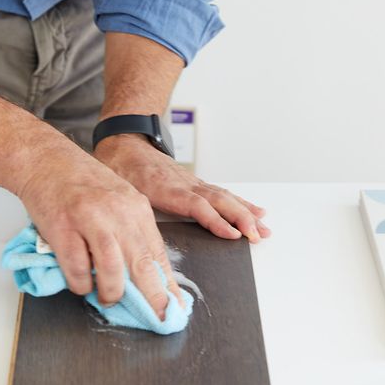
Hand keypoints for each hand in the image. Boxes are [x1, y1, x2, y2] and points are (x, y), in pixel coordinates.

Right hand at [14, 143, 182, 319]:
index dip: (168, 285)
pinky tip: (81, 286)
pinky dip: (80, 282)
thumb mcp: (118, 200)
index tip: (175, 307)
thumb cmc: (82, 182)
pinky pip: (77, 266)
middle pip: (142, 264)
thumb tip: (145, 272)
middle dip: (153, 298)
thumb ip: (131, 231)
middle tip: (157, 319)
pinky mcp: (63, 227)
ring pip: (112, 268)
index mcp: (136, 208)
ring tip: (109, 300)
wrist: (47, 160)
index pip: (158, 254)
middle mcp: (118, 214)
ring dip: (112, 292)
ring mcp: (90, 219)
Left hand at [94, 134, 271, 242]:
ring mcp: (193, 183)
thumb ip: (130, 212)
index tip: (233, 235)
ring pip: (224, 197)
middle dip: (241, 218)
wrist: (125, 144)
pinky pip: (222, 194)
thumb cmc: (122, 168)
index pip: (197, 206)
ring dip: (246, 213)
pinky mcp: (196, 184)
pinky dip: (240, 203)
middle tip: (257, 235)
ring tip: (263, 227)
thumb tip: (135, 240)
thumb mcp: (120, 190)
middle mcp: (186, 185)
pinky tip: (254, 211)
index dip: (215, 221)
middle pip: (219, 201)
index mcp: (167, 189)